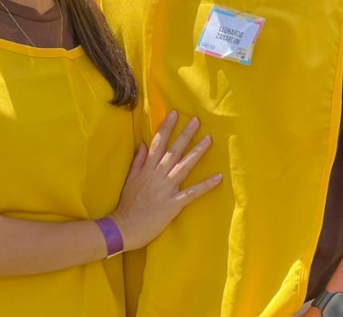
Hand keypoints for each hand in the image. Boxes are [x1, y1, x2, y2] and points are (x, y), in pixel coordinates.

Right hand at [109, 111, 220, 250]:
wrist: (124, 228)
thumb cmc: (126, 205)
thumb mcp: (129, 180)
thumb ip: (138, 162)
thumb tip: (144, 143)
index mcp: (146, 169)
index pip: (157, 143)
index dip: (166, 128)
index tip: (174, 114)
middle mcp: (157, 176)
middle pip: (173, 151)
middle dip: (185, 134)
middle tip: (197, 120)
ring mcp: (166, 189)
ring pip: (184, 167)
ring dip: (197, 152)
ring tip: (209, 140)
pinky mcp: (173, 204)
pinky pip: (192, 193)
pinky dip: (205, 185)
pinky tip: (218, 177)